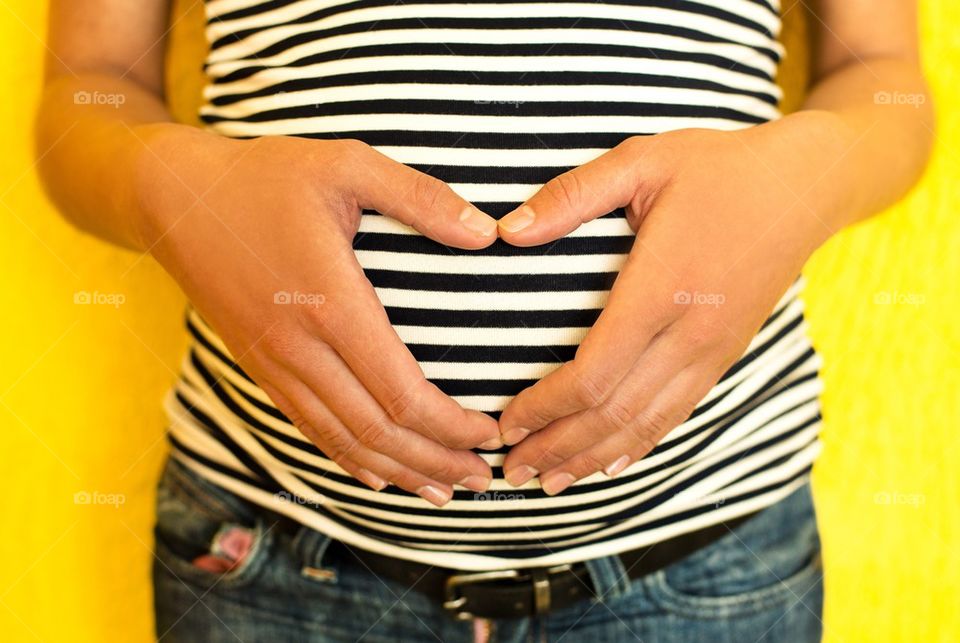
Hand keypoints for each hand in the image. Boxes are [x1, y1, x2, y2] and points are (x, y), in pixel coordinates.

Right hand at [134, 126, 501, 505]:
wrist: (172, 197)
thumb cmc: (265, 176)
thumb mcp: (346, 164)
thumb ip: (420, 198)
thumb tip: (488, 234)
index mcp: (329, 301)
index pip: (401, 394)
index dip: (452, 427)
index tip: (491, 434)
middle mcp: (299, 347)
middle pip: (378, 433)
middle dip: (437, 464)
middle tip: (484, 478)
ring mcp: (274, 364)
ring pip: (344, 443)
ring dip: (400, 473)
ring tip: (444, 491)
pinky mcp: (260, 367)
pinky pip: (309, 429)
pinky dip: (350, 460)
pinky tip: (380, 475)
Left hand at [495, 121, 834, 494]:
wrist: (808, 185)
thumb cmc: (719, 168)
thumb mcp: (642, 161)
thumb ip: (572, 196)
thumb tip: (507, 231)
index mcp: (662, 288)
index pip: (593, 373)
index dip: (544, 408)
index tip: (504, 425)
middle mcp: (690, 333)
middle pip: (614, 413)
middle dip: (556, 448)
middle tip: (510, 472)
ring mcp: (713, 350)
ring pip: (646, 425)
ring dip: (591, 458)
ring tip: (547, 482)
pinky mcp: (725, 354)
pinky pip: (677, 413)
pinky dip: (638, 444)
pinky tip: (610, 462)